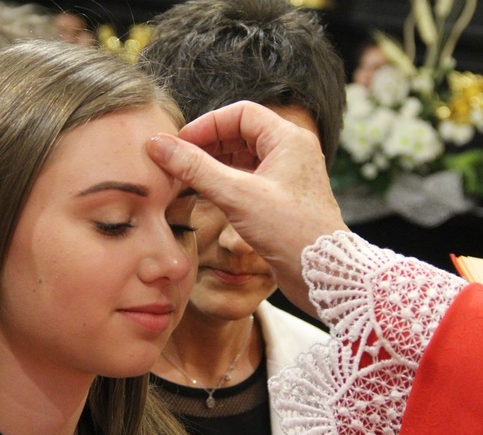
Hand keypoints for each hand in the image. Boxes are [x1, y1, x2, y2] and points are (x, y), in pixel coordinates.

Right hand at [147, 100, 348, 313]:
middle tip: (178, 160)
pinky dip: (226, 182)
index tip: (179, 143)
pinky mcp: (282, 199)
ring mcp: (288, 176)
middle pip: (241, 133)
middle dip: (207, 144)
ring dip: (214, 164)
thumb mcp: (237, 195)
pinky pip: (249, 179)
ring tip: (186, 177)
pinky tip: (205, 194)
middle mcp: (291, 152)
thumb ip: (196, 168)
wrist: (323, 273)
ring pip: (243, 157)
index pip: (240, 113)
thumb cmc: (290, 231)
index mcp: (289, 139)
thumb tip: (159, 146)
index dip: (206, 124)